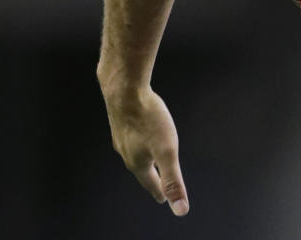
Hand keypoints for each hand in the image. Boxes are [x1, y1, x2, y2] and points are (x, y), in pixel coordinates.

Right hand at [103, 87, 188, 215]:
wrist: (125, 90)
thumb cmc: (148, 119)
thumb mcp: (167, 152)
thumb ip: (174, 180)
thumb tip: (180, 209)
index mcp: (138, 162)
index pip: (151, 183)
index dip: (160, 192)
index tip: (163, 200)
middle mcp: (126, 151)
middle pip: (141, 169)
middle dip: (150, 177)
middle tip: (156, 183)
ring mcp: (121, 136)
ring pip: (134, 153)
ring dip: (143, 159)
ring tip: (148, 161)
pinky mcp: (120, 121)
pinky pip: (130, 137)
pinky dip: (137, 142)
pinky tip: (139, 135)